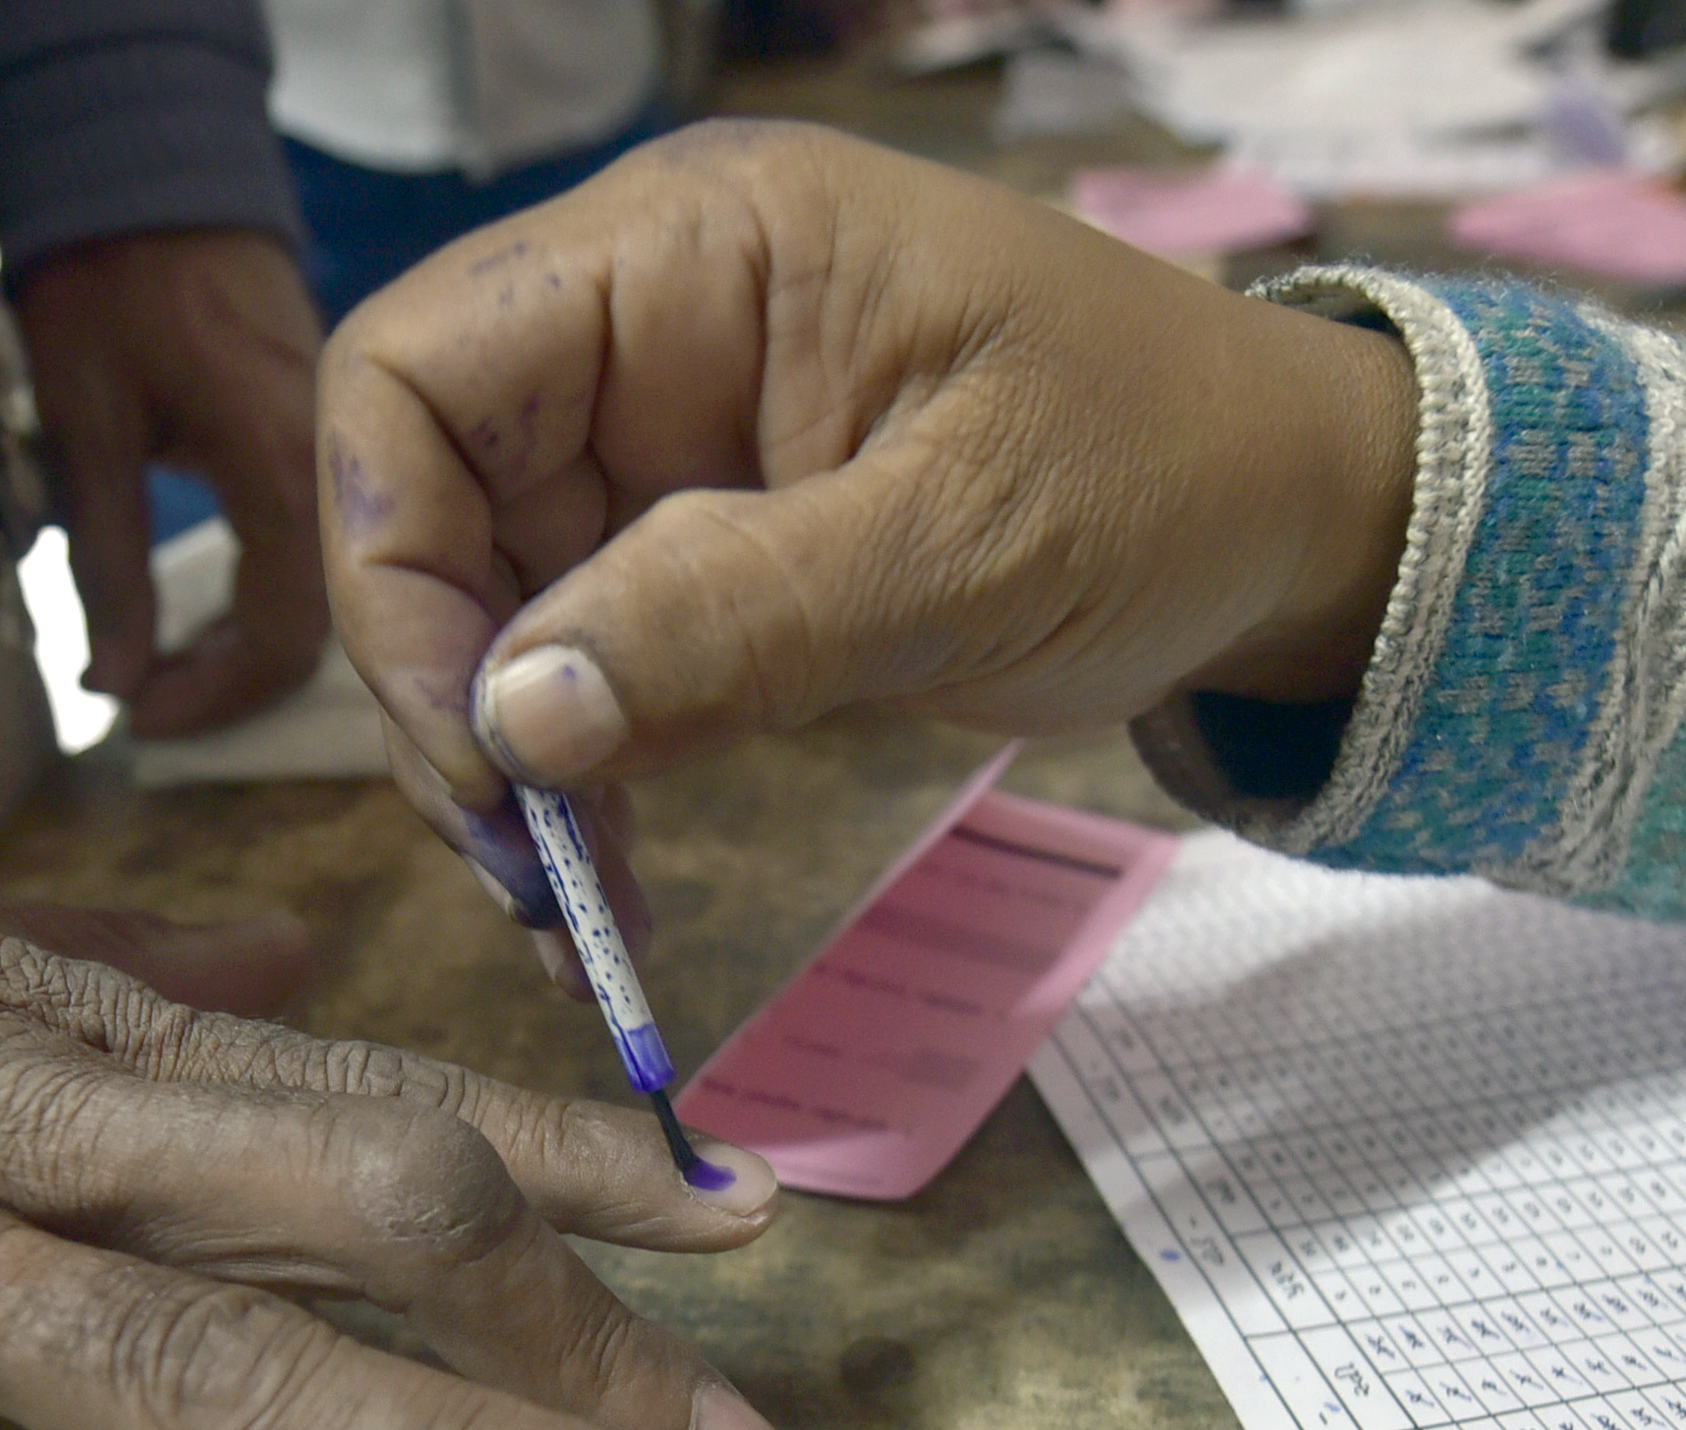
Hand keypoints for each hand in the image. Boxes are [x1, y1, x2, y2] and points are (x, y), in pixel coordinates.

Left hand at [17, 228, 328, 738]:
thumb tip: (112, 683)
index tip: (140, 718)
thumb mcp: (86, 422)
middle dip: (237, 684)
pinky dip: (273, 598)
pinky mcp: (335, 445)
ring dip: (258, 648)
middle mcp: (342, 478)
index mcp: (289, 473)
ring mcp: (347, 462)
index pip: (286, 641)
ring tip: (182, 672)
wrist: (155, 161)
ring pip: (332, 598)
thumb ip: (107, 565)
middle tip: (154, 703)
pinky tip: (222, 614)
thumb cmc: (112, 276)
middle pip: (323, 632)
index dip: (216, 697)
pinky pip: (328, 551)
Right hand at [316, 122, 1414, 893]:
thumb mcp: (959, 544)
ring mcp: (669, 452)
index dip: (401, 563)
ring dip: (510, 771)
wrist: (1285, 519)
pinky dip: (583, 782)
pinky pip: (589, 670)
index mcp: (693, 252)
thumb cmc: (1162, 474)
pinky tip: (609, 888)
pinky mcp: (707, 559)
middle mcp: (648, 338)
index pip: (416, 373)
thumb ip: (734, 616)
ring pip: (497, 611)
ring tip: (575, 921)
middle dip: (452, 701)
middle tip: (528, 880)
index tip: (477, 750)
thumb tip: (512, 720)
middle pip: (434, 506)